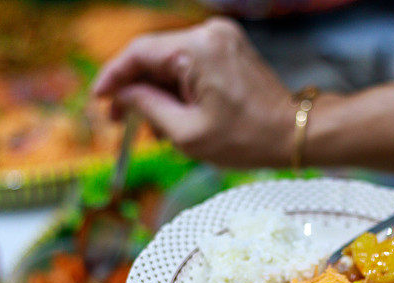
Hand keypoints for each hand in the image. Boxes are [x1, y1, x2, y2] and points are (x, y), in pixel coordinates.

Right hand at [92, 17, 293, 166]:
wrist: (294, 134)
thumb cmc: (247, 138)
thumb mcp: (187, 133)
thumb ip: (147, 108)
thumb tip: (122, 95)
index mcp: (198, 49)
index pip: (139, 53)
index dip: (114, 77)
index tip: (100, 99)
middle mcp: (210, 34)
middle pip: (155, 57)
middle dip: (136, 90)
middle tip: (119, 121)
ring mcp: (222, 40)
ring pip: (171, 63)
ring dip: (157, 93)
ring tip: (154, 129)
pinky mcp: (229, 51)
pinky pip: (191, 66)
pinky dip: (178, 89)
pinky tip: (174, 116)